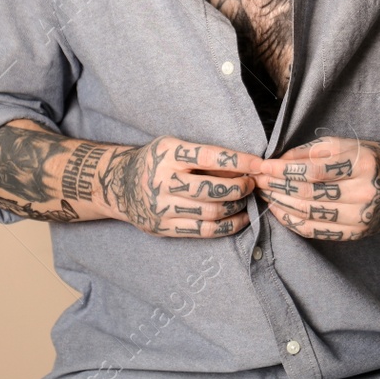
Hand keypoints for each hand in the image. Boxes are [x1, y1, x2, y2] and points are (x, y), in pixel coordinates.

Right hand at [98, 135, 265, 237]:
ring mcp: (162, 207)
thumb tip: (246, 166)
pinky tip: (240, 218)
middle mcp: (163, 180)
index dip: (239, 160)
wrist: (119, 185)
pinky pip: (204, 231)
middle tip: (252, 183)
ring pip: (211, 211)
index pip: (210, 156)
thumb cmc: (156, 162)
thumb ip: (204, 157)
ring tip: (246, 199)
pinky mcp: (164, 228)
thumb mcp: (173, 148)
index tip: (260, 163)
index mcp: (167, 153)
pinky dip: (228, 226)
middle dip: (240, 187)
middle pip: (212, 188)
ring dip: (237, 207)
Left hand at [255, 135, 379, 240]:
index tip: (262, 166)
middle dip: (277, 186)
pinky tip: (279, 211)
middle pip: (309, 194)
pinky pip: (317, 231)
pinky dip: (293, 222)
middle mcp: (365, 193)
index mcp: (362, 164)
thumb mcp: (346, 144)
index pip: (313, 170)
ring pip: (310, 214)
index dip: (283, 170)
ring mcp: (362, 217)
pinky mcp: (357, 234)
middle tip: (257, 180)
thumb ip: (311, 151)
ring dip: (281, 204)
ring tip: (264, 194)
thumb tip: (277, 160)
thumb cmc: (372, 158)